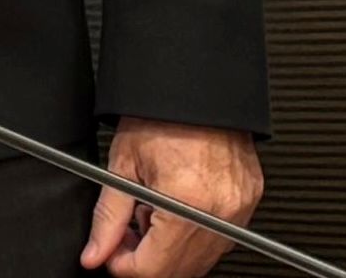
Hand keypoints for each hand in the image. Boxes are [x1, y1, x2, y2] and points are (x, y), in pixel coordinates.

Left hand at [77, 118, 261, 277]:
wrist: (197, 86)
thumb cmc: (162, 116)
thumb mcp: (123, 167)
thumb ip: (108, 218)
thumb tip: (95, 253)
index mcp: (186, 203)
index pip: (152, 268)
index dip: (123, 264)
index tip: (112, 253)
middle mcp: (220, 211)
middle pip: (178, 269)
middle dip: (146, 258)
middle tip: (130, 230)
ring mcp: (240, 207)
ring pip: (202, 259)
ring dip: (171, 249)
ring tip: (154, 212)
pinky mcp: (250, 199)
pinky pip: (221, 239)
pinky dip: (196, 234)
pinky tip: (179, 208)